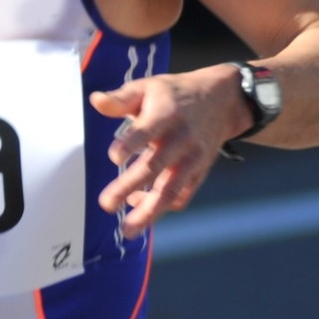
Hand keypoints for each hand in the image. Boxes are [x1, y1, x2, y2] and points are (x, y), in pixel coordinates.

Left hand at [90, 64, 248, 234]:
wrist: (222, 100)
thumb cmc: (174, 95)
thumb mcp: (148, 88)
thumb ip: (121, 99)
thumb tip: (96, 101)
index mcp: (165, 115)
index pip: (147, 131)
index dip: (131, 144)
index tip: (114, 157)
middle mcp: (181, 139)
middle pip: (155, 167)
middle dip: (130, 187)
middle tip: (107, 204)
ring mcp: (192, 159)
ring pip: (171, 189)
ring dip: (149, 211)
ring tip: (127, 230)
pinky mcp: (198, 172)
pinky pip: (182, 196)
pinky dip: (162, 207)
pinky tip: (138, 208)